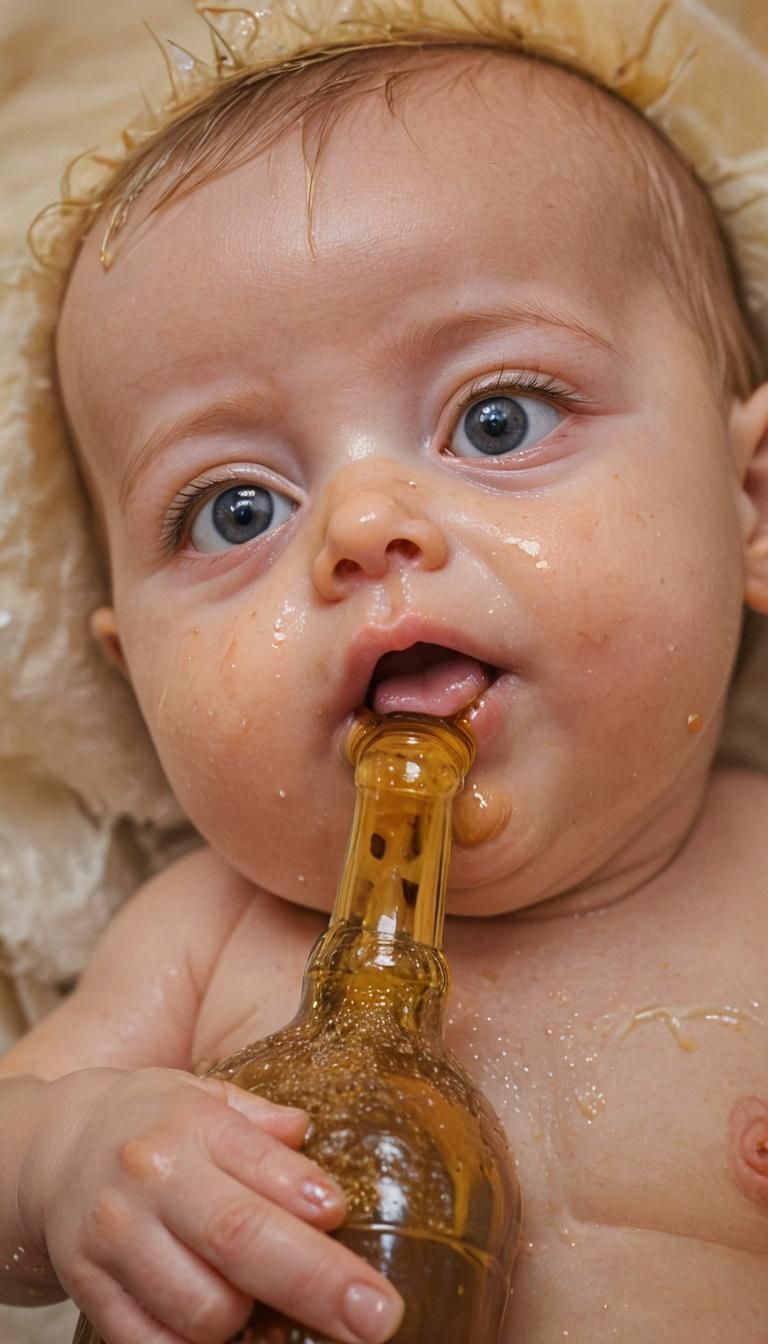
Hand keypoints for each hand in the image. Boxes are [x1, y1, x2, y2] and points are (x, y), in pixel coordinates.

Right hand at [20, 1067, 403, 1343]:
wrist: (53, 1150)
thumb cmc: (151, 1122)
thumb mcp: (204, 1095)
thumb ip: (260, 1117)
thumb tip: (308, 1132)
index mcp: (191, 1124)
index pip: (255, 1161)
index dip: (304, 1195)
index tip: (345, 1216)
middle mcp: (152, 1181)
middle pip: (240, 1241)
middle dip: (317, 1284)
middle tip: (377, 1316)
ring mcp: (118, 1241)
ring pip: (202, 1310)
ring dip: (250, 1322)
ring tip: (265, 1302)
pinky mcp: (93, 1293)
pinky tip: (222, 1333)